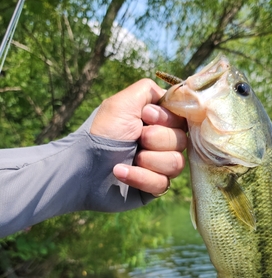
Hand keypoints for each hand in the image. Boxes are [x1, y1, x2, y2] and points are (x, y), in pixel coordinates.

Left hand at [90, 79, 186, 195]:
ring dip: (149, 160)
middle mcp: (161, 143)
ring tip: (129, 158)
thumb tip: (170, 96)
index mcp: (157, 121)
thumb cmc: (101, 133)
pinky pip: (162, 183)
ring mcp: (159, 166)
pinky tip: (120, 172)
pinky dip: (140, 177)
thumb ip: (148, 91)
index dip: (167, 119)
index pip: (182, 118)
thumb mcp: (122, 103)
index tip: (146, 116)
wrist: (82, 168)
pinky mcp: (153, 187)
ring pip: (176, 163)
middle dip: (156, 140)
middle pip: (182, 141)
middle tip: (137, 139)